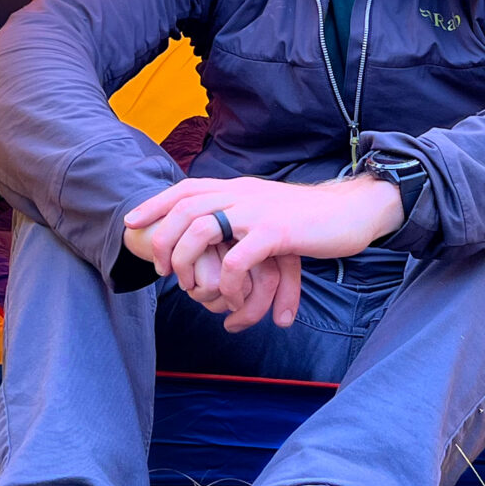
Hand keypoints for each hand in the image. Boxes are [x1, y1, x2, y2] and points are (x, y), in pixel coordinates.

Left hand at [123, 175, 405, 329]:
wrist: (353, 211)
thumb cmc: (312, 218)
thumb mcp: (270, 209)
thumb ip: (245, 215)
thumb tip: (222, 230)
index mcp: (240, 188)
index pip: (186, 188)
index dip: (155, 204)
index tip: (131, 222)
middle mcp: (244, 194)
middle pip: (186, 207)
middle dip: (164, 238)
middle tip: (162, 269)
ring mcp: (259, 212)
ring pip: (203, 228)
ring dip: (189, 261)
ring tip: (191, 287)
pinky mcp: (277, 234)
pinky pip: (238, 258)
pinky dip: (228, 282)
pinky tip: (232, 297)